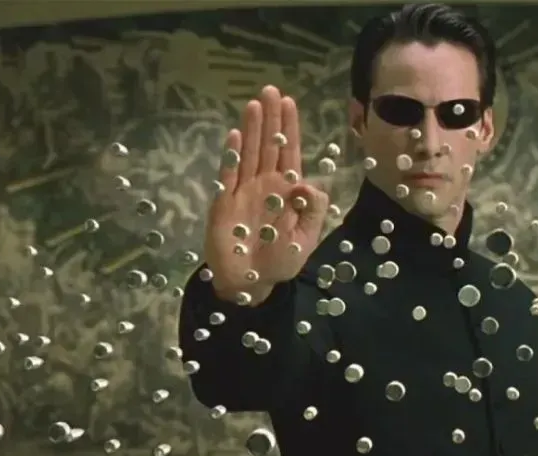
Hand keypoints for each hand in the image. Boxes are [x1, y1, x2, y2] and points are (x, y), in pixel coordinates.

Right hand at [204, 86, 329, 303]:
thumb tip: (307, 182)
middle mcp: (265, 185)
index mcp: (287, 191)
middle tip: (271, 89)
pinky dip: (232, 156)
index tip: (290, 103)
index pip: (289, 153)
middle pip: (269, 145)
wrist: (250, 284)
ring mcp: (244, 191)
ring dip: (252, 129)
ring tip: (255, 104)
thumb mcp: (307, 238)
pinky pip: (229, 175)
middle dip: (271, 119)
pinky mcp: (225, 203)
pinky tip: (236, 137)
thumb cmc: (280, 261)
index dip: (289, 129)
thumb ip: (313, 209)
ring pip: (250, 154)